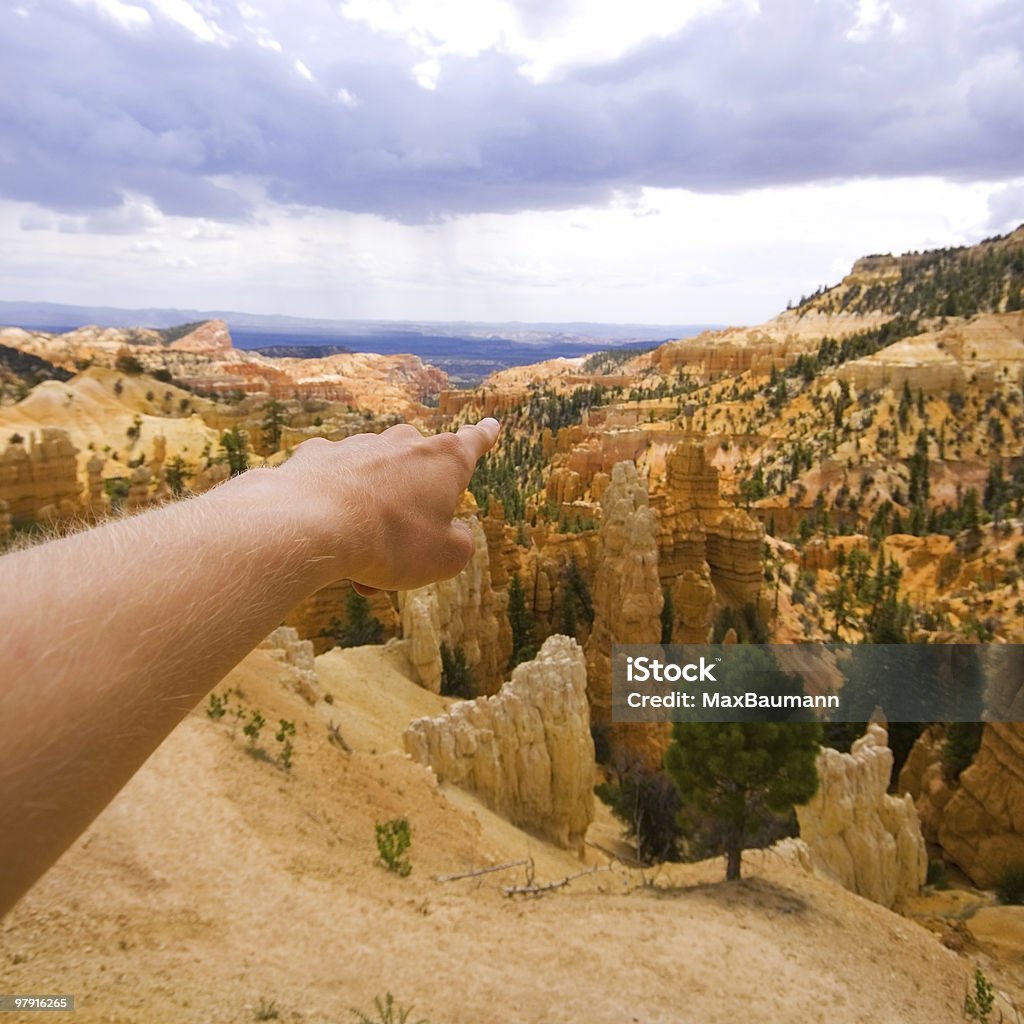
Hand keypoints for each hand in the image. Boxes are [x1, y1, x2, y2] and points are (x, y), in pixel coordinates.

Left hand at [274, 418, 499, 592]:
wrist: (311, 526)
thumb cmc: (391, 541)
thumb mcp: (445, 559)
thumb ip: (458, 544)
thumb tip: (450, 536)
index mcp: (444, 461)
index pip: (473, 443)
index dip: (484, 437)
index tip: (492, 424)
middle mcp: (402, 444)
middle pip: (418, 471)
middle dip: (414, 508)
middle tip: (402, 552)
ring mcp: (357, 446)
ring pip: (375, 484)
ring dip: (374, 518)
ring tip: (360, 563)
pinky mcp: (317, 456)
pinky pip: (336, 483)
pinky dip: (336, 507)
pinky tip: (326, 534)